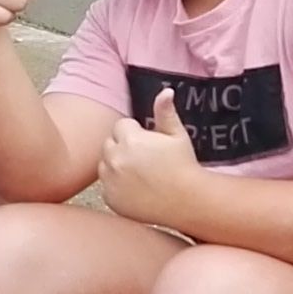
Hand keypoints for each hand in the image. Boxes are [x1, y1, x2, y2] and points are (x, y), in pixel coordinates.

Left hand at [98, 86, 211, 227]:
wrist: (188, 202)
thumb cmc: (184, 166)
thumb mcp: (178, 135)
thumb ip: (165, 112)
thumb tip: (166, 91)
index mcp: (131, 140)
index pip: (121, 126)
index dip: (136, 134)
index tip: (149, 145)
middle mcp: (116, 159)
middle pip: (109, 144)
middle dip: (123, 148)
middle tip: (145, 160)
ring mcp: (111, 181)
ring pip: (104, 165)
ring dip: (116, 166)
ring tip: (141, 175)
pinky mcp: (110, 199)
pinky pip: (107, 186)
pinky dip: (116, 187)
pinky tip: (137, 189)